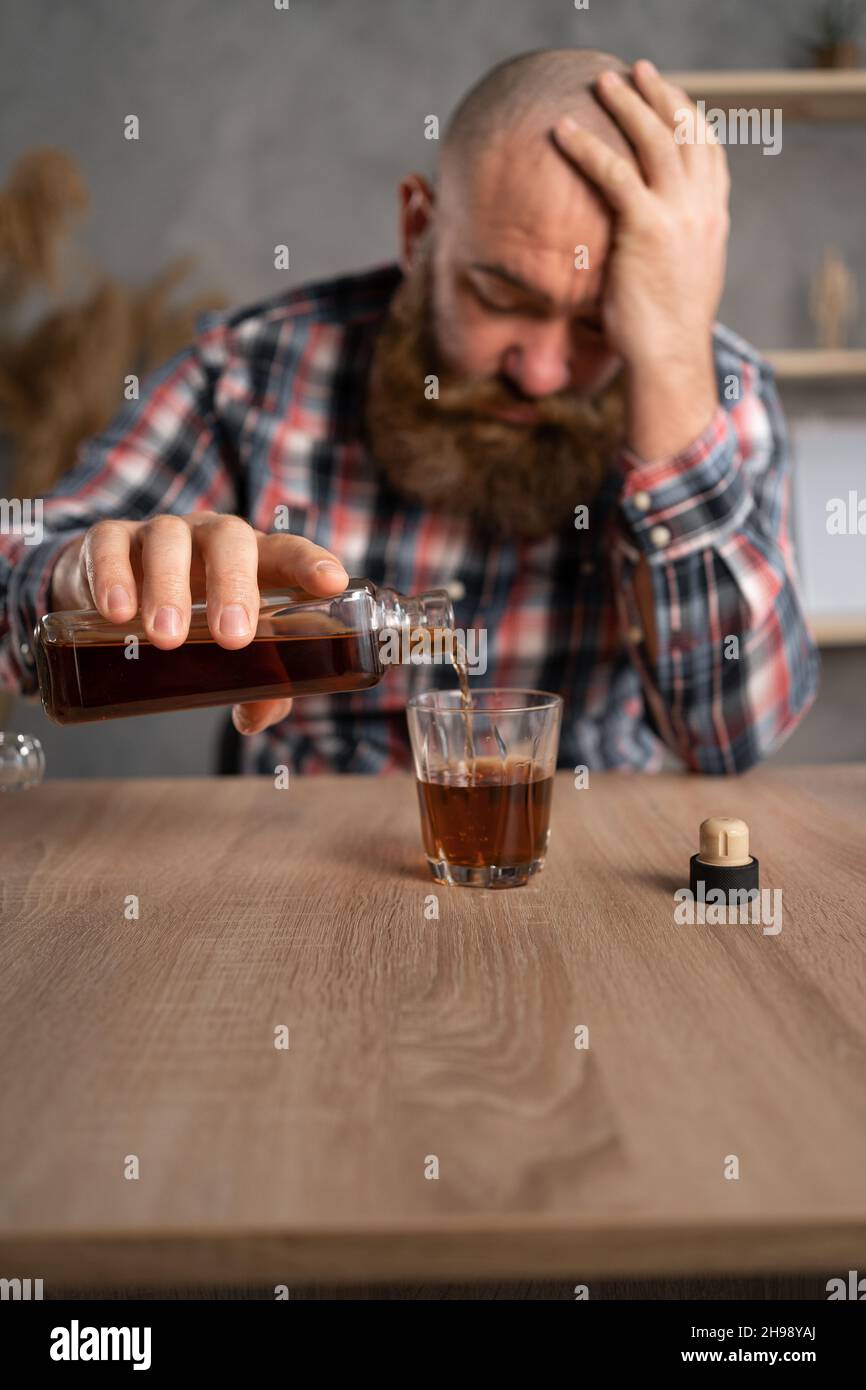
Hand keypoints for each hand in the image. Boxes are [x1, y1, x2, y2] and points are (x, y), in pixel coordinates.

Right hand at [49, 513, 348, 733]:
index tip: (331, 583)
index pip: (288, 552)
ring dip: (169, 587)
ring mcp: (161, 534)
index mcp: (254, 561)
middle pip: (230, 541)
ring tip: (166, 637)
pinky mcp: (110, 540)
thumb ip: (257, 684)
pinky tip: (117, 612)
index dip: (311, 564)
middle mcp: (211, 538)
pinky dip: (113, 575)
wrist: (114, 595)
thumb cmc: (196, 623)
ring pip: (170, 540)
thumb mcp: (228, 654)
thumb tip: (256, 717)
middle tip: (232, 639)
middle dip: (234, 587)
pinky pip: (111, 545)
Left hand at [553, 59, 729, 370]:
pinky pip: (614, 172)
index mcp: (714, 221)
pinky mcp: (646, 228)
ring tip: (602, 82)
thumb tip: (656, 248)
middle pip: (686, 133)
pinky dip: (586, 146)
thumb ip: (676, 251)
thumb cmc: (667, 335)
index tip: (670, 98)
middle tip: (636, 71)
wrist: (670, 360)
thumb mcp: (683, 281)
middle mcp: (703, 210)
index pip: (709, 153)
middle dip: (661, 95)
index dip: (690, 119)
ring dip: (627, 104)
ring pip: (655, 139)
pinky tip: (562, 130)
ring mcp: (679, 216)